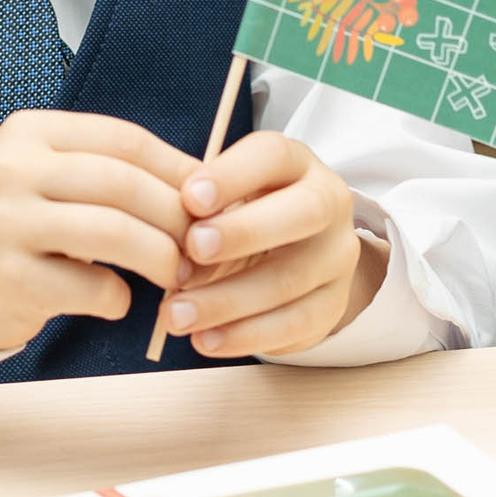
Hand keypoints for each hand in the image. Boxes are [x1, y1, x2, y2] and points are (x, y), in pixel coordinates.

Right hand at [0, 112, 196, 352]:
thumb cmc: (13, 220)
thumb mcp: (47, 174)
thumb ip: (110, 170)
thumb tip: (202, 184)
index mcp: (31, 133)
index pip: (124, 140)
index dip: (178, 169)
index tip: (211, 198)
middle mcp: (13, 170)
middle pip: (123, 184)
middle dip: (176, 217)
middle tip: (201, 244)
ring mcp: (6, 224)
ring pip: (112, 232)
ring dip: (159, 257)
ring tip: (174, 274)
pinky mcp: (7, 278)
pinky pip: (88, 286)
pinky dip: (118, 297)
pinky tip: (118, 301)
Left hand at [165, 133, 385, 357]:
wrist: (294, 252)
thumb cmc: (241, 214)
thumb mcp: (223, 196)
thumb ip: (196, 205)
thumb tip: (159, 231)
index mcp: (295, 163)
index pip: (273, 156)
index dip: (232, 175)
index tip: (189, 197)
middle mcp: (328, 203)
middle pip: (302, 212)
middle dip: (244, 232)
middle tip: (193, 249)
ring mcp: (336, 257)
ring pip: (290, 278)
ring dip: (228, 299)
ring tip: (176, 314)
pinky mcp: (332, 305)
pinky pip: (293, 325)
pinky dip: (245, 336)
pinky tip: (205, 340)